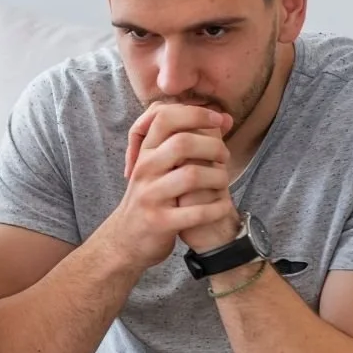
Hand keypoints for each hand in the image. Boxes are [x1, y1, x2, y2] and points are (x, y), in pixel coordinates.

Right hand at [127, 104, 240, 253]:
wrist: (126, 239)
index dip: (196, 113)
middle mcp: (144, 170)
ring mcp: (150, 197)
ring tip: (223, 182)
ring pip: (192, 175)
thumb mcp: (158, 166)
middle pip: (182, 143)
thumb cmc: (153, 197)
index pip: (165, 117)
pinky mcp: (159, 223)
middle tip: (224, 157)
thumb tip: (226, 117)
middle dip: (214, 147)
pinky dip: (218, 208)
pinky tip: (222, 207)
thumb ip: (186, 140)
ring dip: (219, 177)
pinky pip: (197, 212)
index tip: (219, 120)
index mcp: (145, 152)